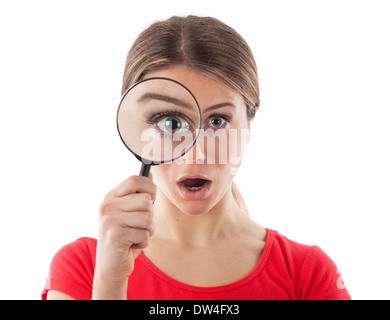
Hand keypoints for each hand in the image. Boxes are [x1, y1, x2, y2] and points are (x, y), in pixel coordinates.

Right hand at [92, 174, 155, 298]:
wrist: (110, 267)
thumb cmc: (125, 238)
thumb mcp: (129, 213)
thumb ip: (137, 194)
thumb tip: (150, 174)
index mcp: (111, 197)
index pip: (135, 180)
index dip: (150, 189)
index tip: (149, 201)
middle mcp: (107, 206)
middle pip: (146, 200)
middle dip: (150, 216)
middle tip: (138, 227)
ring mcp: (110, 220)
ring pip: (148, 217)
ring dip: (148, 230)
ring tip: (135, 236)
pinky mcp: (115, 236)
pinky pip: (145, 234)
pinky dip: (143, 242)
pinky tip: (131, 245)